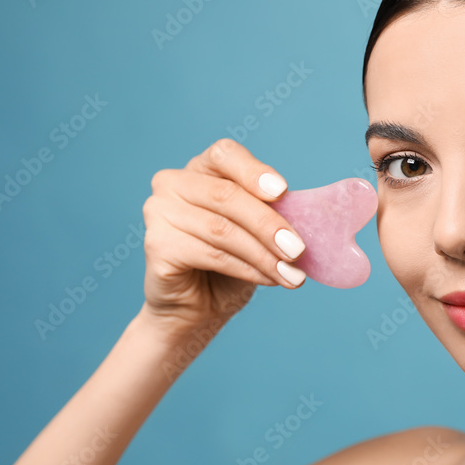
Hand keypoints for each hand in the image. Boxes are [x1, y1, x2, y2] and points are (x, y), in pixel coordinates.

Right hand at [139, 138, 307, 333]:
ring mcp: (158, 213)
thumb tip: (307, 215)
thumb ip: (269, 213)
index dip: (254, 171)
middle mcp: (172, 184)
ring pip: (222, 230)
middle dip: (269, 225)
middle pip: (227, 196)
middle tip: (299, 250)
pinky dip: (248, 269)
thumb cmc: (228, 265)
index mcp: (199, 169)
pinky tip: (270, 280)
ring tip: (292, 274)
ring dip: (264, 254)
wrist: (196, 309)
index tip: (282, 192)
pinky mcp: (157, 246)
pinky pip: (212, 255)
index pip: (225, 155)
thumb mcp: (253, 232)